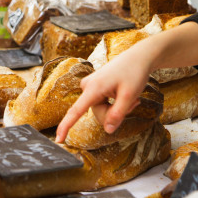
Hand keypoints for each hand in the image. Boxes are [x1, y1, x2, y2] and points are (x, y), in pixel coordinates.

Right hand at [55, 21, 197, 141]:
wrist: (138, 57)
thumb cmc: (134, 73)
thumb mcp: (130, 96)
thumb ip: (118, 114)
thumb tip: (108, 130)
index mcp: (93, 88)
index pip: (76, 111)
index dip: (66, 126)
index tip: (59, 139)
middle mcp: (87, 87)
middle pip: (98, 114)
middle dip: (114, 113)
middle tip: (132, 102)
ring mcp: (90, 87)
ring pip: (101, 110)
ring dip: (117, 108)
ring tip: (130, 97)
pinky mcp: (94, 88)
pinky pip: (102, 104)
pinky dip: (115, 104)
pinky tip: (124, 94)